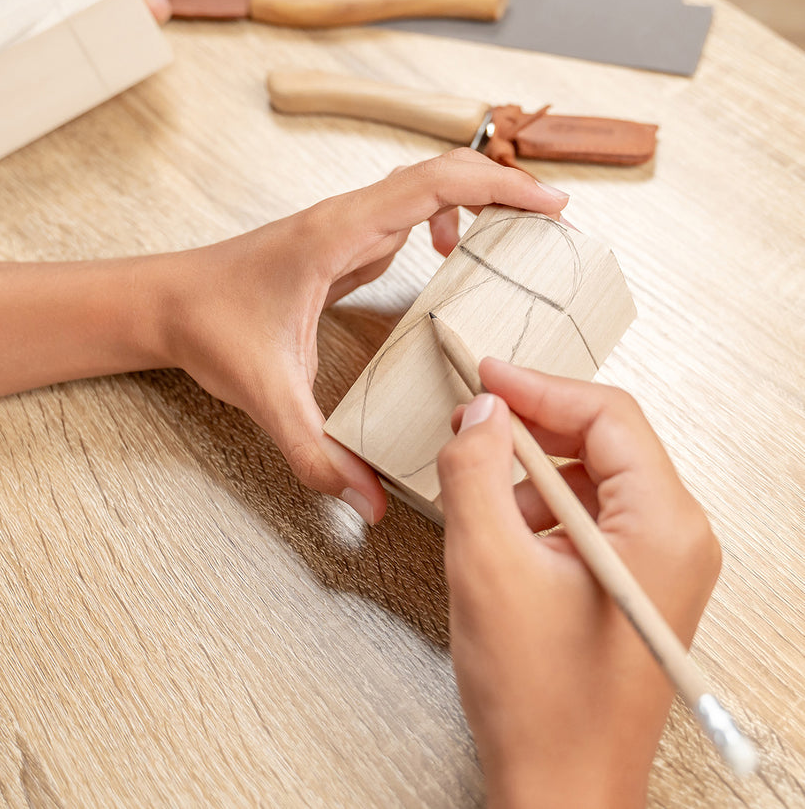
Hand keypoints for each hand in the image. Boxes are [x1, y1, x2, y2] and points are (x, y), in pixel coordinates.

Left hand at [160, 149, 569, 524]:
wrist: (166, 302)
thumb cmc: (207, 326)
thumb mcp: (264, 394)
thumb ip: (314, 452)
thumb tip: (367, 502)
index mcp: (336, 233)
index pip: (433, 184)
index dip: (499, 188)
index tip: (549, 208)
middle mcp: (345, 219)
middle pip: (441, 173)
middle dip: (503, 190)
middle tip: (552, 226)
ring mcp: (344, 227)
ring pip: (425, 188)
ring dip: (476, 203)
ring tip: (515, 244)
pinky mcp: (342, 243)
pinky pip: (407, 214)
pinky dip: (446, 222)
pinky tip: (453, 258)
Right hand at [438, 364, 721, 808]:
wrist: (560, 789)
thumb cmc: (540, 699)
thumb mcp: (485, 563)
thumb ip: (475, 471)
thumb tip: (478, 414)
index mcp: (662, 527)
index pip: (607, 415)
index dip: (537, 387)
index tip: (484, 376)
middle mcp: (676, 539)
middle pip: (603, 441)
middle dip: (529, 430)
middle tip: (469, 425)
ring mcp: (659, 564)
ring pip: (589, 478)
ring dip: (528, 475)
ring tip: (477, 499)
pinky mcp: (633, 584)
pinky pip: (586, 517)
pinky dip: (536, 512)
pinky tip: (500, 541)